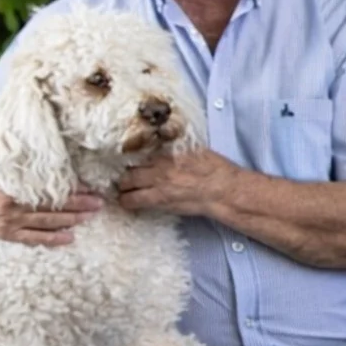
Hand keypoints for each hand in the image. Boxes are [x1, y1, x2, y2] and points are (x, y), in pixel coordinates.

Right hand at [0, 165, 101, 245]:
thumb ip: (11, 158)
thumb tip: (31, 142)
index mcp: (9, 186)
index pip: (46, 187)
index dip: (69, 187)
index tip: (88, 185)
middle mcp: (12, 206)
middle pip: (52, 205)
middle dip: (78, 204)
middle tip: (98, 202)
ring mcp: (11, 223)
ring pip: (47, 222)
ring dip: (71, 220)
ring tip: (91, 216)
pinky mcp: (9, 235)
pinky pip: (34, 239)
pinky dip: (52, 240)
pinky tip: (69, 239)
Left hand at [116, 148, 240, 216]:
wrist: (223, 190)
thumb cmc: (214, 169)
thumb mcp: (194, 149)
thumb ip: (175, 146)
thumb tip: (161, 143)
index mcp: (167, 150)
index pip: (137, 149)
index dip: (129, 156)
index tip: (126, 159)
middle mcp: (159, 165)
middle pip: (129, 167)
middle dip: (124, 174)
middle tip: (124, 177)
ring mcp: (157, 183)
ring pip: (127, 185)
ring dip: (123, 188)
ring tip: (124, 190)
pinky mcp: (159, 200)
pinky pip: (134, 201)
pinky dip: (128, 201)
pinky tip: (128, 202)